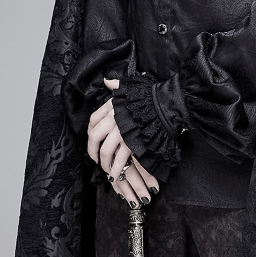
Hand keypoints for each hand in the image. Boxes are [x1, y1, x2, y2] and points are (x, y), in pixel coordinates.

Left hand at [87, 78, 160, 205]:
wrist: (166, 104)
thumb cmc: (151, 95)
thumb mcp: (131, 85)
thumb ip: (117, 84)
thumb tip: (108, 81)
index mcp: (111, 105)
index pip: (93, 120)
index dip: (90, 132)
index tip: (91, 139)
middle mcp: (112, 118)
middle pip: (94, 137)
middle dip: (92, 150)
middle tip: (94, 159)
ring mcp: (121, 131)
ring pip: (105, 150)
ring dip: (104, 163)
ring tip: (106, 170)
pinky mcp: (131, 142)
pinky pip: (119, 158)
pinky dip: (115, 169)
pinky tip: (114, 175)